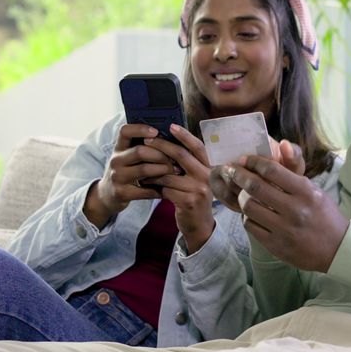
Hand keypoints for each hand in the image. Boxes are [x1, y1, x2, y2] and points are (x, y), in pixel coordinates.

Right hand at [85, 124, 174, 228]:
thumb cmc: (126, 171)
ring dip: (163, 170)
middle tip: (176, 159)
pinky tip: (168, 187)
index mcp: (119, 148)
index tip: (156, 131)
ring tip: (176, 171)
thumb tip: (170, 138)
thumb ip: (143, 147)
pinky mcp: (121, 193)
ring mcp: (117, 177)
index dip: (140, 129)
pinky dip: (159, 188)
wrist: (107, 195)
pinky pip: (145, 190)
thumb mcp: (128, 157)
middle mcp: (116, 160)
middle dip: (161, 154)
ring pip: (144, 169)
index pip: (125, 131)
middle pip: (140, 151)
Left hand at [146, 124, 214, 251]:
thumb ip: (188, 164)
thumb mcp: (196, 179)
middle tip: (147, 140)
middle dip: (162, 146)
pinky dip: (153, 186)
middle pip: (181, 155)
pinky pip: (165, 189)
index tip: (171, 126)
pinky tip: (145, 184)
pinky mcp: (188, 202)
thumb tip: (170, 143)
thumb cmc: (194, 198)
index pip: (198, 147)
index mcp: (209, 168)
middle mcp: (206, 176)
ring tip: (141, 166)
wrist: (199, 225)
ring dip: (152, 170)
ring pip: (169, 173)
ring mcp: (199, 189)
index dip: (185, 135)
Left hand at [216, 141, 348, 272]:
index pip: (272, 171)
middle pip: (255, 187)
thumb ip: (294, 173)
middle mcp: (295, 209)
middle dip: (239, 175)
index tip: (245, 159)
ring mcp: (284, 229)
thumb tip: (281, 145)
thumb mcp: (315, 191)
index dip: (253, 162)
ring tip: (242, 193)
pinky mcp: (276, 245)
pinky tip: (251, 213)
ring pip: (249, 207)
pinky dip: (247, 216)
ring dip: (241, 197)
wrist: (337, 249)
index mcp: (306, 192)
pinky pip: (251, 226)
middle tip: (232, 170)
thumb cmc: (324, 215)